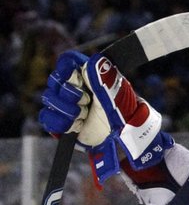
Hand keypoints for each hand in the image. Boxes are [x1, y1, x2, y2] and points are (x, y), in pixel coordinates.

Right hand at [39, 51, 172, 184]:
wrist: (126, 143)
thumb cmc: (126, 117)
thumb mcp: (118, 98)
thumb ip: (105, 80)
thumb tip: (95, 61)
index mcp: (90, 76)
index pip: (67, 62)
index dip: (67, 68)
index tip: (76, 78)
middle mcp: (76, 88)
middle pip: (55, 80)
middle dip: (69, 92)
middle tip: (86, 102)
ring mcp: (67, 105)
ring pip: (49, 98)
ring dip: (67, 109)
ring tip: (84, 116)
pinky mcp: (62, 123)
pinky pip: (47, 117)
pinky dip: (60, 122)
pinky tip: (76, 125)